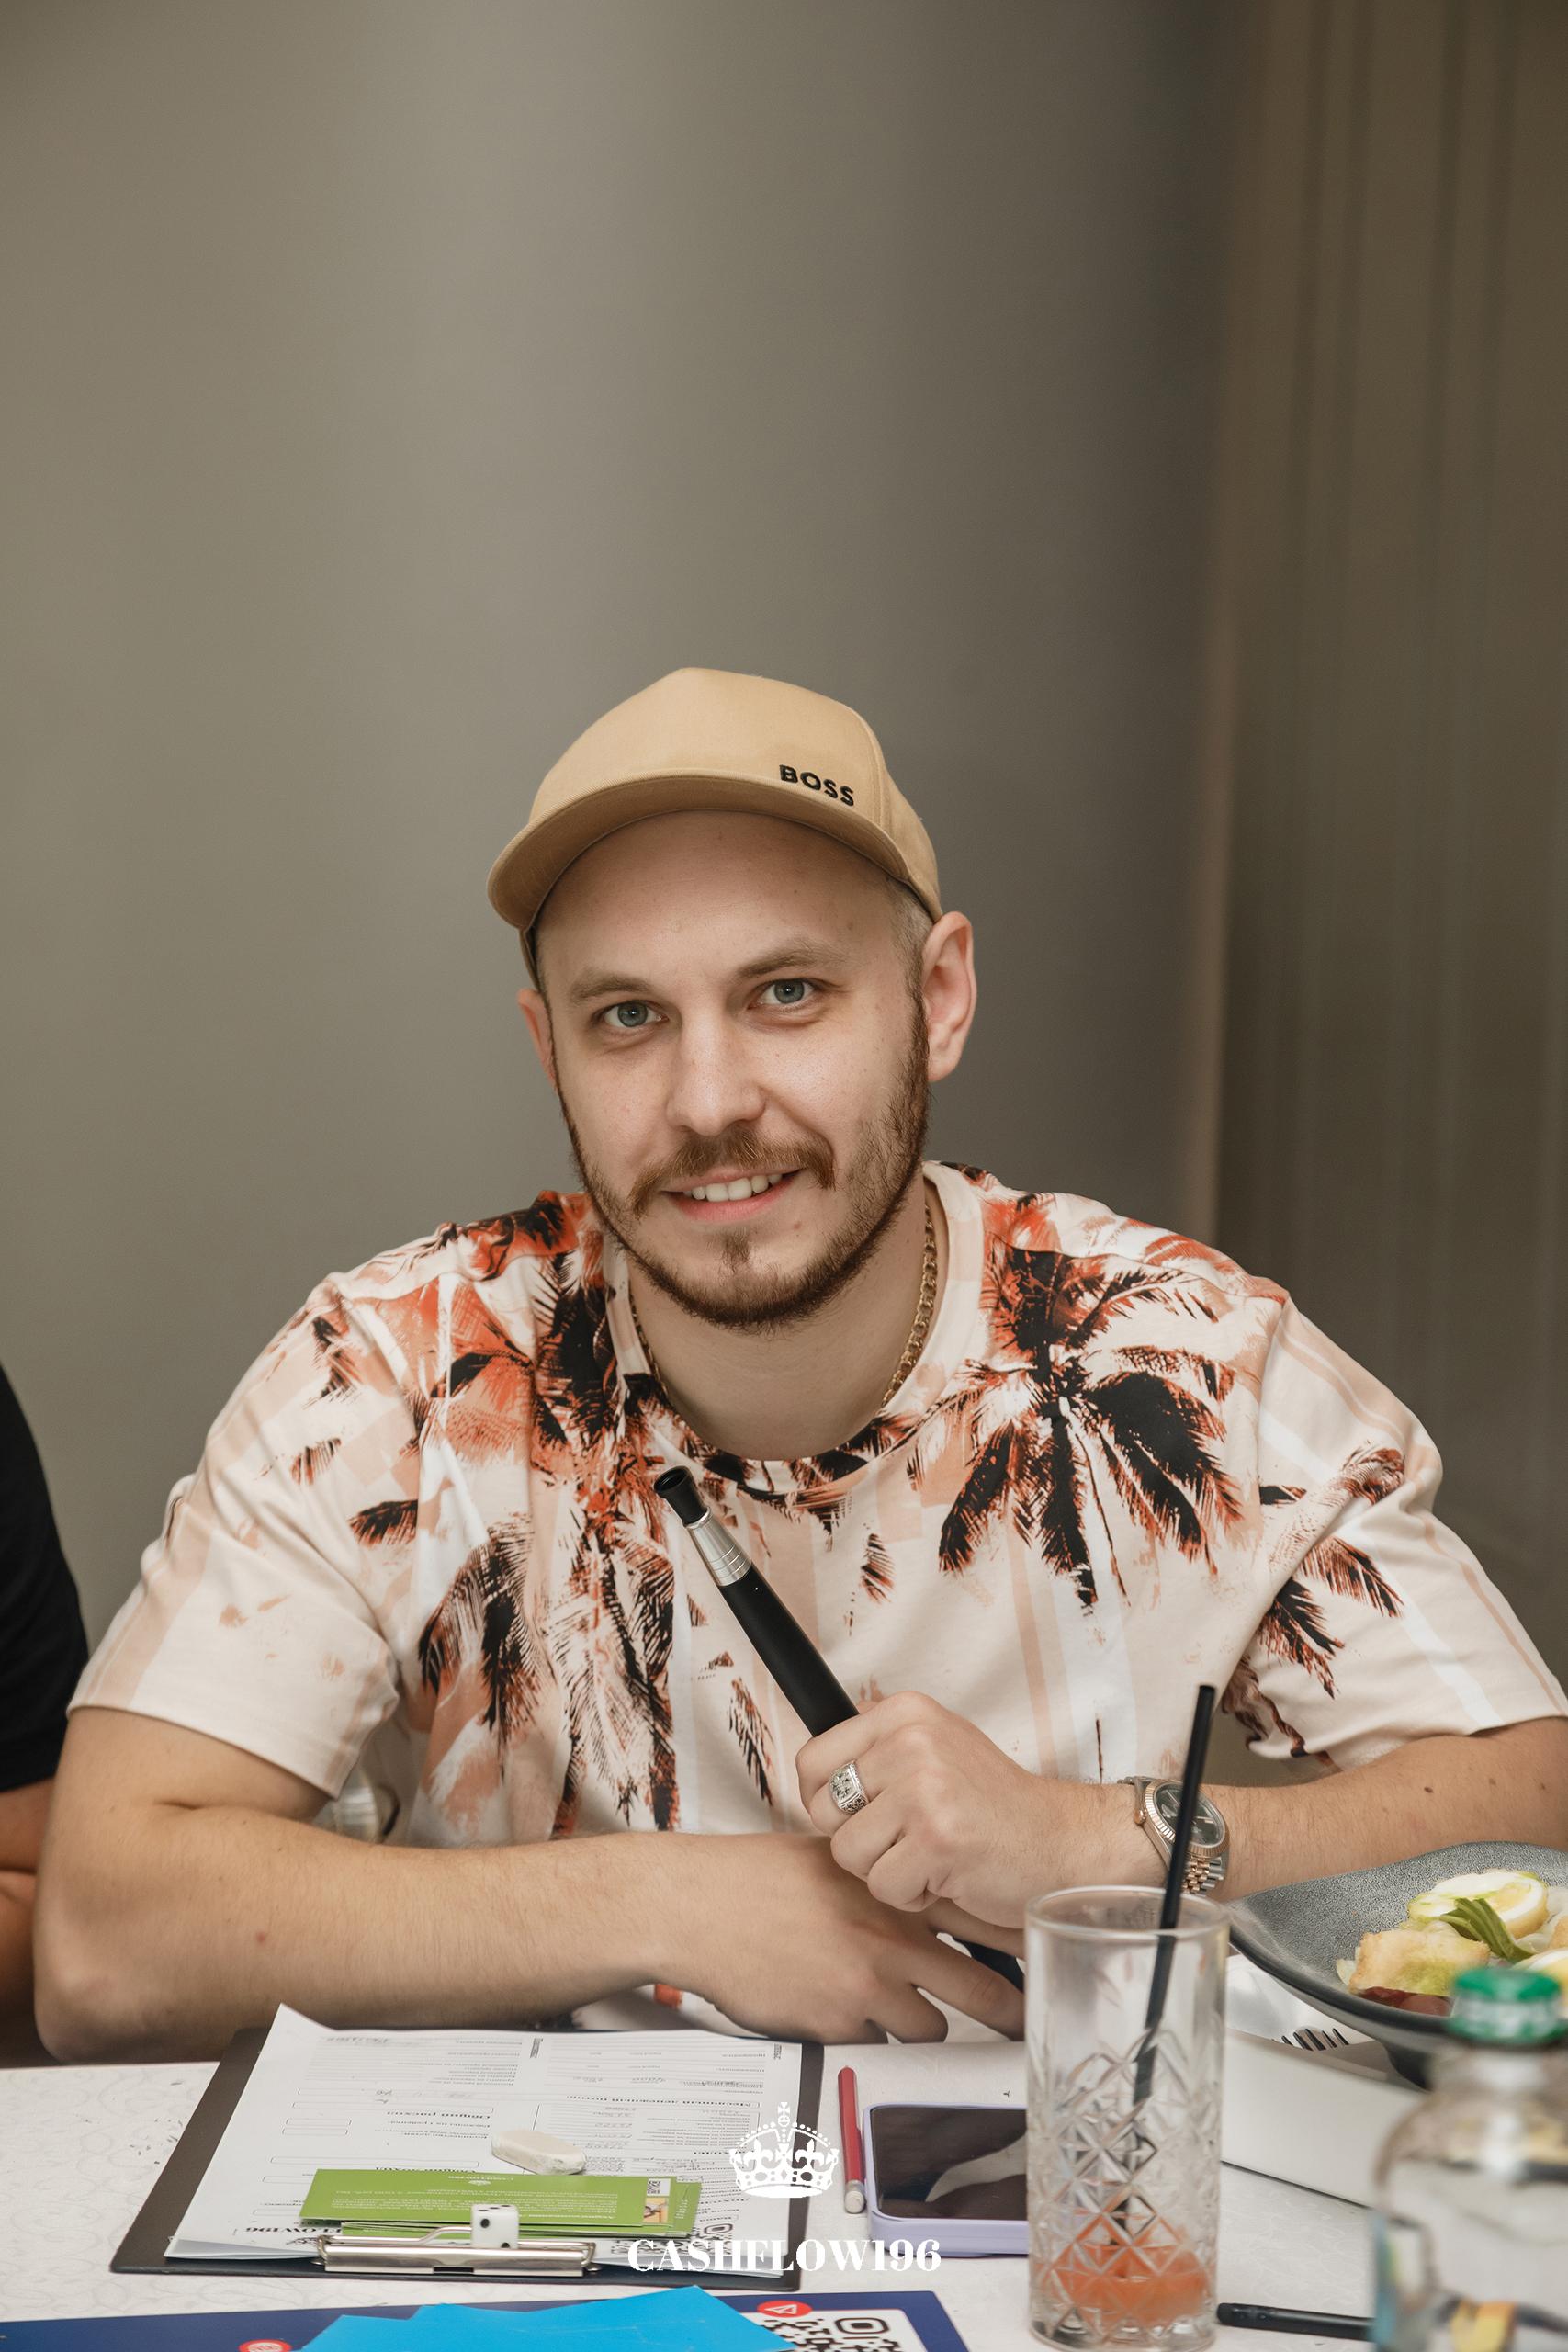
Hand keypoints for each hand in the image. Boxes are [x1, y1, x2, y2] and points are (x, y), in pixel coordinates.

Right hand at [668, 1832, 1023, 2043]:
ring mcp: (866, 1984)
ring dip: (922, 2026)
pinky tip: (839, 2015)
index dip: (1018, 1940)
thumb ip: (880, 1878)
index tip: (1041, 1953)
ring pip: (930, 2029)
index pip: (979, 1916)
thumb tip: (918, 1889)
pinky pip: (874, 2047)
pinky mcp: (837, 2024)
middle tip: (1022, 2023)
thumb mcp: (832, 1857)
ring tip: (899, 2014)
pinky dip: (866, 2039)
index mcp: (893, 1889)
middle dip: (1008, 2012)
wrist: (702, 1907)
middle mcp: (890, 1936)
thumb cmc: (757, 1880)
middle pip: (980, 1988)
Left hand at [797, 1690, 1130, 1926]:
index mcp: (904, 1713)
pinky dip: (913, 1895)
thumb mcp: (935, 1749)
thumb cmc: (993, 1807)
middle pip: (823, 1809)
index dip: (825, 1801)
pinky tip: (948, 1874)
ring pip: (848, 1853)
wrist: (1061, 1841)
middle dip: (857, 1839)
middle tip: (905, 1839)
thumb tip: (808, 1774)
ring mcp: (924, 1787)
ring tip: (931, 1854)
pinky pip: (883, 1887)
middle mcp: (910, 1740)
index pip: (812, 1760)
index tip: (858, 1817)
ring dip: (886, 1870)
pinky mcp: (936, 1838)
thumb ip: (876, 1753)